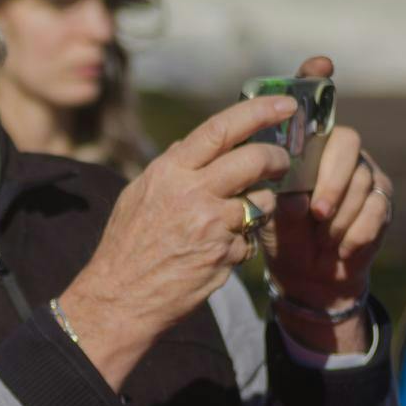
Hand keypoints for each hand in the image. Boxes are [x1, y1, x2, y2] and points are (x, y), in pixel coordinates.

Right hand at [56, 94, 294, 387]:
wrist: (120, 299)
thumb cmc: (125, 247)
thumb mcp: (136, 196)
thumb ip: (167, 168)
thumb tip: (185, 144)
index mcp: (170, 172)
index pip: (221, 128)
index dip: (259, 111)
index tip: (285, 105)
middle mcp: (193, 193)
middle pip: (255, 160)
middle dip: (277, 158)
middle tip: (280, 163)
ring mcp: (212, 226)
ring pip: (262, 202)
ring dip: (260, 205)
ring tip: (237, 217)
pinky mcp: (225, 256)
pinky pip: (250, 239)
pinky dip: (240, 243)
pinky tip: (216, 252)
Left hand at [259, 55, 391, 355]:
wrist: (307, 277)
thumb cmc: (280, 235)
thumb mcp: (262, 210)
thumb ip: (261, 188)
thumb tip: (266, 180)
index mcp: (307, 147)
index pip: (315, 103)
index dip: (317, 77)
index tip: (321, 64)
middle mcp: (339, 152)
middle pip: (347, 141)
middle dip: (332, 178)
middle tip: (315, 211)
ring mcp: (366, 175)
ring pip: (363, 181)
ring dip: (340, 215)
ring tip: (321, 236)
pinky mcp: (384, 203)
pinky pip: (377, 211)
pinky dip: (355, 234)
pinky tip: (339, 248)